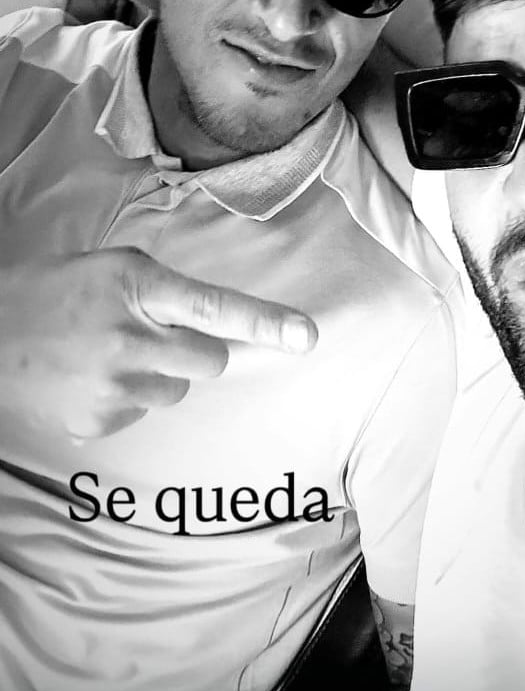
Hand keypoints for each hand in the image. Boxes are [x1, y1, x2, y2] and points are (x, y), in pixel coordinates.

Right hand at [0, 246, 316, 438]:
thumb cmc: (51, 290)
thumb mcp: (109, 268)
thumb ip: (162, 289)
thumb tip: (211, 318)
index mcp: (136, 285)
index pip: (213, 306)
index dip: (265, 322)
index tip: (307, 335)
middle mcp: (130, 337)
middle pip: (210, 359)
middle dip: (199, 349)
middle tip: (160, 336)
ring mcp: (114, 386)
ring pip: (177, 390)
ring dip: (159, 374)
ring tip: (111, 354)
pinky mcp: (97, 422)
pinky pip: (141, 413)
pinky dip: (126, 398)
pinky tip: (91, 378)